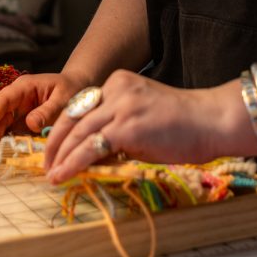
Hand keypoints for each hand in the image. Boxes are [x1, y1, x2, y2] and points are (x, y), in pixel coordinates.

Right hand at [0, 71, 89, 138]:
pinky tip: (2, 155)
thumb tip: (31, 124)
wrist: (77, 88)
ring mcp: (18, 111)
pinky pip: (11, 133)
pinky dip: (6, 143)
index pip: (4, 99)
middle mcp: (17, 98)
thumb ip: (48, 110)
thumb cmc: (70, 89)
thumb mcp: (63, 97)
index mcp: (24, 87)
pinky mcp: (22, 123)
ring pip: (2, 124)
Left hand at [42, 69, 237, 184]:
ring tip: (51, 174)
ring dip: (60, 156)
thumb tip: (91, 153)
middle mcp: (115, 89)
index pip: (81, 106)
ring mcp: (121, 107)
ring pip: (79, 133)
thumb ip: (117, 126)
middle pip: (73, 117)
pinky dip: (73, 163)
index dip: (64, 128)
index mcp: (118, 82)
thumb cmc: (184, 124)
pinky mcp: (127, 128)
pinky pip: (91, 147)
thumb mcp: (142, 116)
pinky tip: (63, 174)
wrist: (212, 121)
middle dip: (55, 142)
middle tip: (45, 162)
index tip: (55, 146)